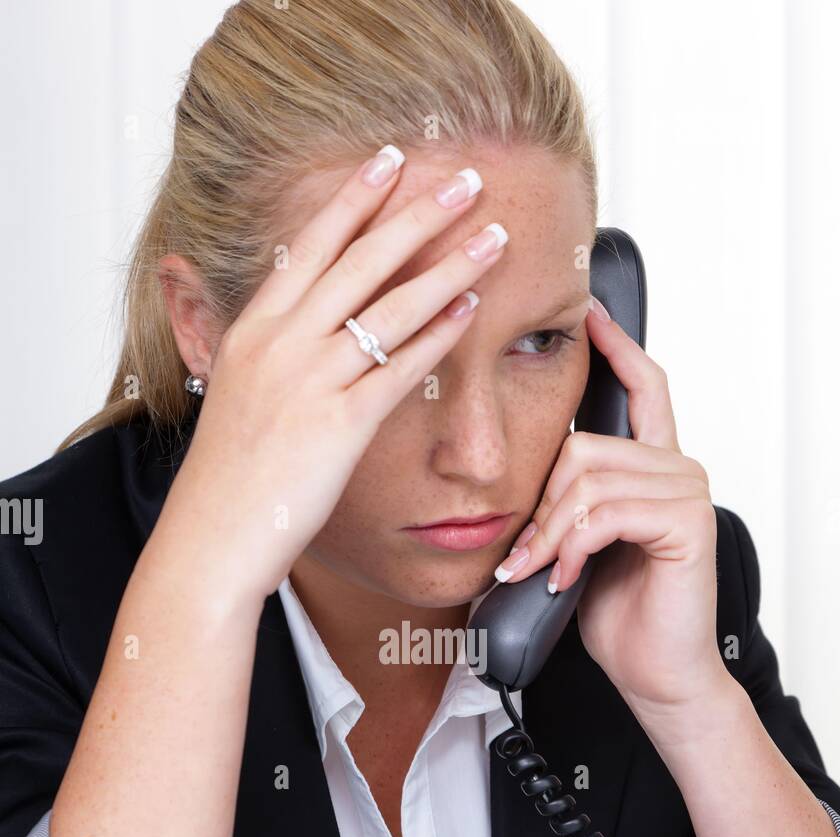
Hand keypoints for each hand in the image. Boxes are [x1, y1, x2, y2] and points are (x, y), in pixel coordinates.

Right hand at [156, 149, 508, 607]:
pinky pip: (399, 368)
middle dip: (419, 212)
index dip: (354, 199)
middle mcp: (280, 344)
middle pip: (360, 260)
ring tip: (493, 236)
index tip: (391, 160)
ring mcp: (309, 382)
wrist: (211, 538)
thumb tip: (296, 327)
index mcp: (252, 330)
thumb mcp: (235, 396)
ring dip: (449, 264)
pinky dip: (439, 334)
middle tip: (467, 177)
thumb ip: (266, 354)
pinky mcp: (338, 425)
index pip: (311, 245)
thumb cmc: (228, 479)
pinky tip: (473, 310)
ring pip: (390, 305)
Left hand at [493, 300, 730, 717]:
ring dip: (549, 533)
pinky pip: (604, 512)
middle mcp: (676, 468)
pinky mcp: (686, 522)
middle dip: (540, 505)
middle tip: (525, 556)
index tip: (587, 312)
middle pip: (582, 444)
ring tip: (542, 572)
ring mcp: (685, 492)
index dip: (615, 345)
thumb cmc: (617, 614)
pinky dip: (572, 549)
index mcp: (653, 466)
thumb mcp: (577, 546)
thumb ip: (565, 501)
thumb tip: (516, 479)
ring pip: (586, 477)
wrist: (655, 675)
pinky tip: (566, 579)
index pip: (643, 384)